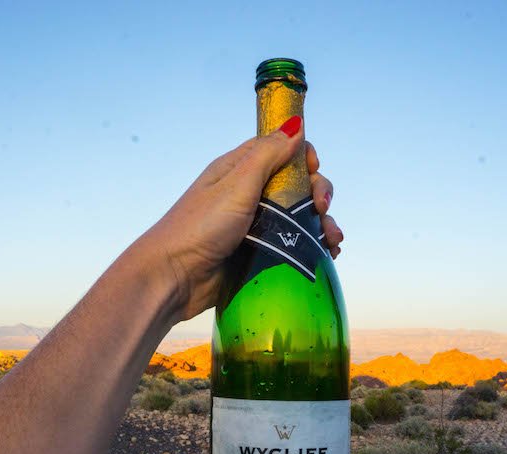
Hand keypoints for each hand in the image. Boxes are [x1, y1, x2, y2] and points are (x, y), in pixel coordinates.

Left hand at [142, 118, 342, 321]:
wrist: (174, 278)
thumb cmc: (199, 227)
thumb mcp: (237, 184)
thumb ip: (268, 154)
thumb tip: (296, 123)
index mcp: (240, 170)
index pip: (282, 150)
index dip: (304, 156)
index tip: (314, 169)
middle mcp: (249, 195)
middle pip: (298, 186)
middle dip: (318, 194)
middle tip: (321, 210)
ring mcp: (255, 226)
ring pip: (300, 218)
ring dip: (322, 225)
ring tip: (333, 241)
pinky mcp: (258, 254)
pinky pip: (293, 245)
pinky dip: (314, 247)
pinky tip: (327, 255)